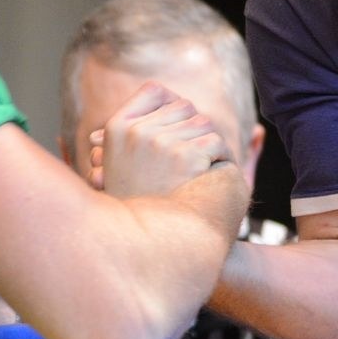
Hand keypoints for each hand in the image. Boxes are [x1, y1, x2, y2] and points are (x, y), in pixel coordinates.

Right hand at [90, 81, 234, 197]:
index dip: (170, 104)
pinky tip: (212, 174)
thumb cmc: (134, 207)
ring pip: (204, 124)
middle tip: (193, 153)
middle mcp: (137, 132)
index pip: (154, 90)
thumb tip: (153, 97)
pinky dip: (220, 158)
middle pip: (184, 106)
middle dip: (192, 127)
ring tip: (203, 167)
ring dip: (208, 144)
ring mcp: (162, 144)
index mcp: (117, 128)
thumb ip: (134, 131)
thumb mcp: (118, 165)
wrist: (145, 248)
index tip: (176, 125)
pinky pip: (216, 143)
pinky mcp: (188, 158)